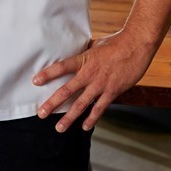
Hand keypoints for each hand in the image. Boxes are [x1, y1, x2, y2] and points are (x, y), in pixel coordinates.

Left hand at [32, 32, 152, 131]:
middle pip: (67, 90)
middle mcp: (89, 74)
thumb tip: (77, 51)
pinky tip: (85, 127)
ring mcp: (100, 84)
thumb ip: (85, 52)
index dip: (48, 74)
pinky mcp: (112, 92)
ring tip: (59, 127)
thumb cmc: (116, 43)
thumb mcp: (96, 44)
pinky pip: (99, 108)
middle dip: (53, 103)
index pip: (61, 67)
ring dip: (69, 117)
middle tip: (41, 113)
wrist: (135, 46)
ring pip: (81, 104)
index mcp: (84, 59)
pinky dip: (92, 119)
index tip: (35, 81)